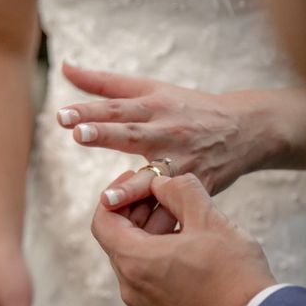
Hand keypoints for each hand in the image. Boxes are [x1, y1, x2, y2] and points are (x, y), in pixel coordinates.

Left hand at [58, 63, 287, 208]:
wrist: (242, 129)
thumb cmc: (188, 107)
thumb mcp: (152, 89)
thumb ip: (105, 83)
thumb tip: (65, 67)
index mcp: (154, 106)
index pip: (117, 107)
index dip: (90, 111)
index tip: (62, 116)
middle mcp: (167, 131)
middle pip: (133, 133)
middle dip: (106, 134)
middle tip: (80, 135)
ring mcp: (183, 161)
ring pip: (155, 177)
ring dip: (132, 189)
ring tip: (108, 199)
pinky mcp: (197, 184)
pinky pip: (175, 204)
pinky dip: (161, 217)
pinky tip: (144, 238)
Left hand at [91, 173, 276, 305]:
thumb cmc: (232, 273)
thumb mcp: (208, 218)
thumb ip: (180, 190)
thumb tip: (162, 183)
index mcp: (135, 261)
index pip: (103, 220)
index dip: (116, 193)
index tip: (138, 180)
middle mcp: (131, 287)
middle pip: (119, 238)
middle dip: (139, 209)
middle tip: (166, 192)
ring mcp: (145, 304)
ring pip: (136, 257)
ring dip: (151, 231)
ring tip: (183, 215)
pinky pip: (149, 276)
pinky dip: (159, 253)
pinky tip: (188, 242)